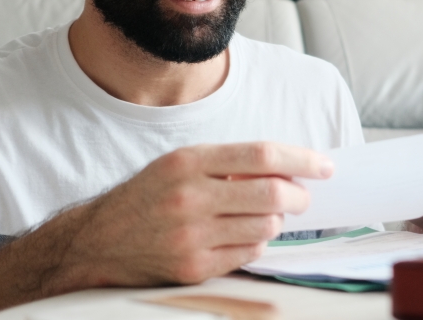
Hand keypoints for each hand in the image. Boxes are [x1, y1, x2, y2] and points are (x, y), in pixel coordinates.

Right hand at [61, 142, 333, 286]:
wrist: (98, 240)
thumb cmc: (149, 197)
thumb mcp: (181, 164)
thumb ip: (229, 163)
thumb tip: (288, 169)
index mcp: (188, 162)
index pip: (261, 155)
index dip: (301, 160)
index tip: (324, 166)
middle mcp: (189, 197)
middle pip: (271, 195)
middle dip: (299, 197)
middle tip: (301, 198)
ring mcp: (191, 236)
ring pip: (266, 227)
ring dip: (276, 221)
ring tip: (262, 216)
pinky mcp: (193, 267)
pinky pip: (249, 253)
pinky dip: (256, 242)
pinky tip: (241, 235)